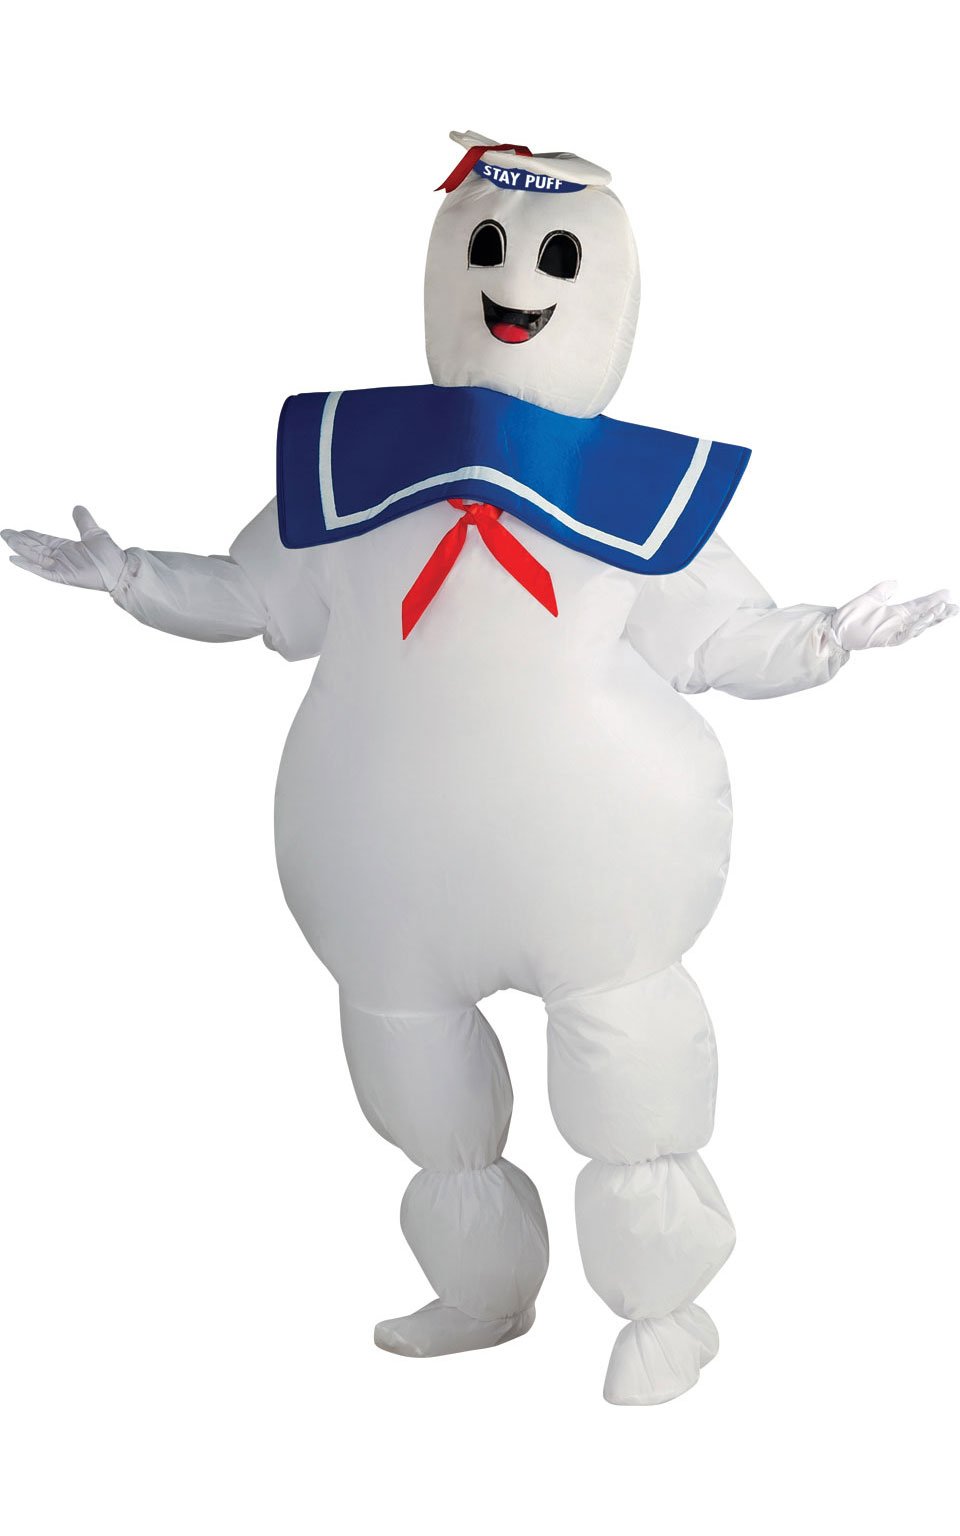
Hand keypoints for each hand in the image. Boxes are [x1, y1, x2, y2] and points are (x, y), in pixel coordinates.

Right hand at [2, 506, 125, 591]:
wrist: (119, 569)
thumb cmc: (110, 555)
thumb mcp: (94, 532)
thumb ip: (83, 521)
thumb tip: (77, 507)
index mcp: (67, 549)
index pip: (44, 541)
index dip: (31, 536)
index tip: (19, 530)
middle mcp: (61, 558)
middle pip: (35, 548)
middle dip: (20, 541)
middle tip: (5, 533)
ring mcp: (60, 567)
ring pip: (35, 557)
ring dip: (21, 549)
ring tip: (7, 539)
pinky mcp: (62, 576)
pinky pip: (41, 571)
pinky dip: (28, 565)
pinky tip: (15, 558)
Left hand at [830, 581, 957, 649]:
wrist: (836, 627)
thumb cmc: (851, 615)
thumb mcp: (871, 596)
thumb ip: (884, 590)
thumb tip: (895, 582)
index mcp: (897, 613)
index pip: (920, 606)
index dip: (934, 601)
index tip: (947, 594)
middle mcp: (899, 623)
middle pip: (925, 618)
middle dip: (940, 614)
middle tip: (955, 608)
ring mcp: (894, 632)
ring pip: (918, 627)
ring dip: (931, 619)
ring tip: (942, 609)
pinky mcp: (887, 640)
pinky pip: (905, 636)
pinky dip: (915, 628)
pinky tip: (924, 620)